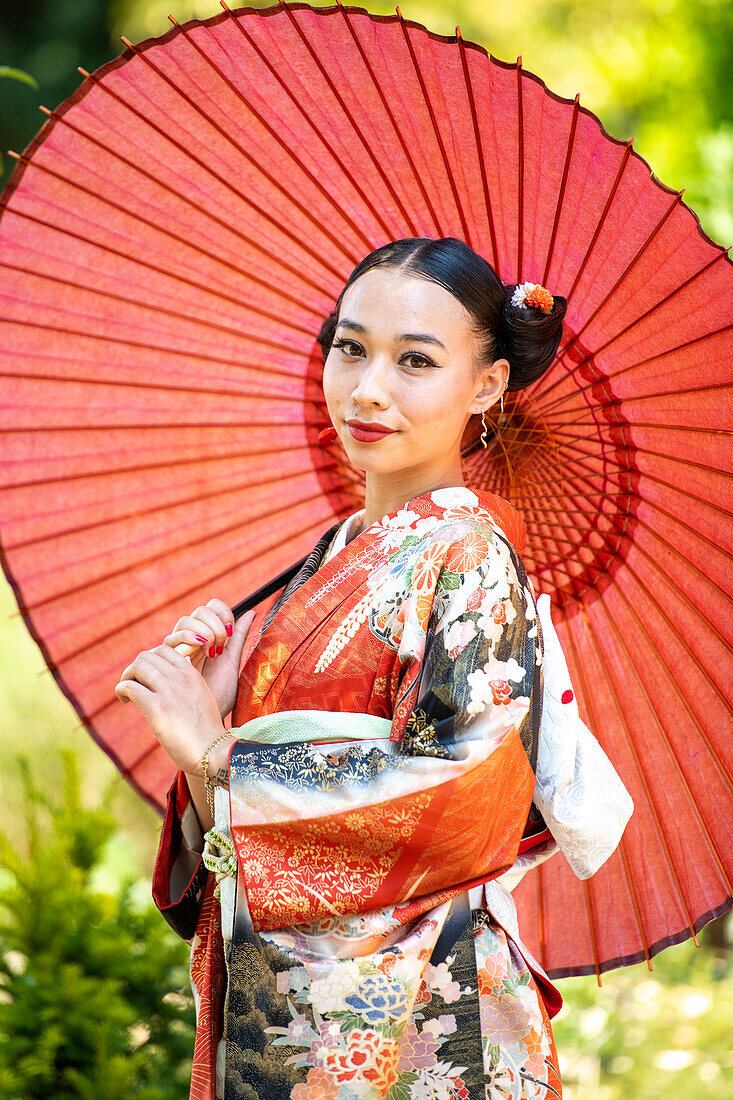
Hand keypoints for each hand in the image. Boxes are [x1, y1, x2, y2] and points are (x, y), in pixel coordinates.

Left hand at [114, 644, 228, 774]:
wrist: (212, 751)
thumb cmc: (206, 731)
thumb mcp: (202, 698)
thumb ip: (188, 686)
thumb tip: (172, 683)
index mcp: (192, 674)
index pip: (164, 649)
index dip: (150, 660)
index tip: (148, 676)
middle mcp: (180, 677)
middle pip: (146, 656)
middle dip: (136, 668)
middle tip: (134, 685)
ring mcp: (169, 691)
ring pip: (137, 667)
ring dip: (127, 677)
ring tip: (127, 694)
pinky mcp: (156, 707)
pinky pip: (129, 686)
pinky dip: (122, 690)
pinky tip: (126, 701)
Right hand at [162, 600, 255, 719]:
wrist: (208, 718)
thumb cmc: (219, 693)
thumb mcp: (232, 663)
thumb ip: (238, 638)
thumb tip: (252, 612)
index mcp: (207, 637)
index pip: (210, 608)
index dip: (221, 612)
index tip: (230, 630)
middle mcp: (190, 641)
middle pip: (196, 613)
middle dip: (212, 624)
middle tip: (221, 644)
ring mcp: (176, 651)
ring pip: (183, 623)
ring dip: (199, 631)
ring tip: (209, 649)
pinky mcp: (164, 663)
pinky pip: (168, 642)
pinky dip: (183, 640)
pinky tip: (194, 652)